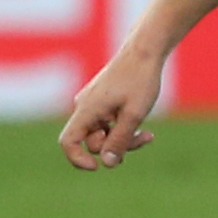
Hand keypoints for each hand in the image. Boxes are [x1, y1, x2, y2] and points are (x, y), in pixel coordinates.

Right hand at [57, 47, 164, 171]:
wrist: (145, 51)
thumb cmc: (140, 80)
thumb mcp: (134, 114)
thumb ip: (120, 140)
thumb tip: (108, 164)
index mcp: (86, 110)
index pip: (68, 141)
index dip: (78, 159)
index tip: (97, 167)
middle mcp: (85, 107)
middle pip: (92, 141)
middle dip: (116, 146)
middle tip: (144, 138)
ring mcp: (94, 105)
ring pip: (104, 134)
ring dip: (125, 139)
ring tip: (148, 135)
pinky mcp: (104, 102)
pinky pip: (109, 124)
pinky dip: (124, 128)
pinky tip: (145, 130)